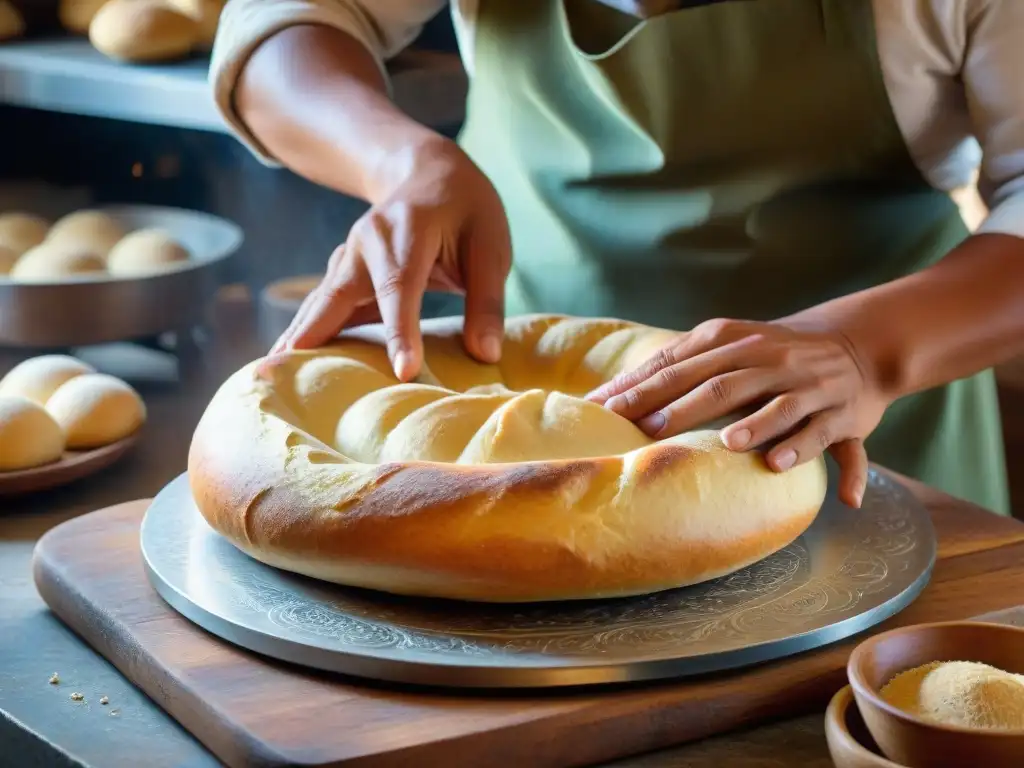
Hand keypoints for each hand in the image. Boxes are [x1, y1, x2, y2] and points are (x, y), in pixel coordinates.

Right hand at [271, 136, 511, 380]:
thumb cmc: (467, 212)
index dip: (401, 330)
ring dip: (298, 336)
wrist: (428, 172)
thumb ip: (487, 300)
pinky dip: (305, 333)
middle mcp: (367, 242)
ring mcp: (349, 256)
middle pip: (338, 293)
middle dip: (314, 333)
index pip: (401, 286)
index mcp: (409, 230)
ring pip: (320, 301)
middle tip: (287, 371)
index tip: (404, 371)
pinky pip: (322, 306)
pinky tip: (287, 364)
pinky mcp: (343, 273)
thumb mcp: (492, 247)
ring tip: (273, 374)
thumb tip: (486, 355)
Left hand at [586, 319, 889, 507]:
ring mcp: (805, 385)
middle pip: (718, 382)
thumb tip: (611, 397)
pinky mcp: (838, 413)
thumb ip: (677, 366)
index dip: (641, 385)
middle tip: (645, 428)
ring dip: (753, 425)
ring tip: (726, 443)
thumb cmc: (770, 355)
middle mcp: (766, 358)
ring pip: (775, 405)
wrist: (857, 346)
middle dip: (681, 405)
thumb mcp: (728, 346)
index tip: (604, 408)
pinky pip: (819, 432)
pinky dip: (800, 448)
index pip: (678, 362)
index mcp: (732, 340)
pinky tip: (776, 464)